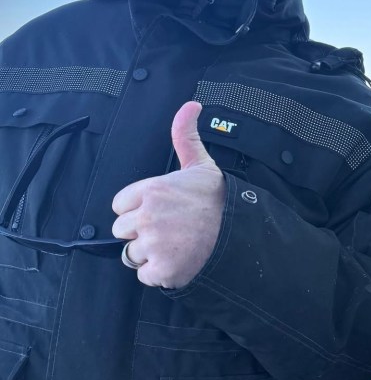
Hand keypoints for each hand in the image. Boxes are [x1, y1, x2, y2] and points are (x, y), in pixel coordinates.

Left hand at [112, 101, 224, 288]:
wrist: (241, 234)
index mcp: (151, 189)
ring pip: (132, 254)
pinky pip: (145, 275)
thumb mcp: (201, 165)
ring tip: (178, 246)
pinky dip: (160, 273)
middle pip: (122, 231)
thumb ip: (185, 135)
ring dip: (151, 254)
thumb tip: (191, 104)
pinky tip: (180, 261)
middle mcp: (147, 215)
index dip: (139, 209)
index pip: (120, 205)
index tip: (162, 211)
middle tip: (172, 230)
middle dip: (142, 232)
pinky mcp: (161, 269)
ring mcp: (153, 244)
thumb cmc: (218, 201)